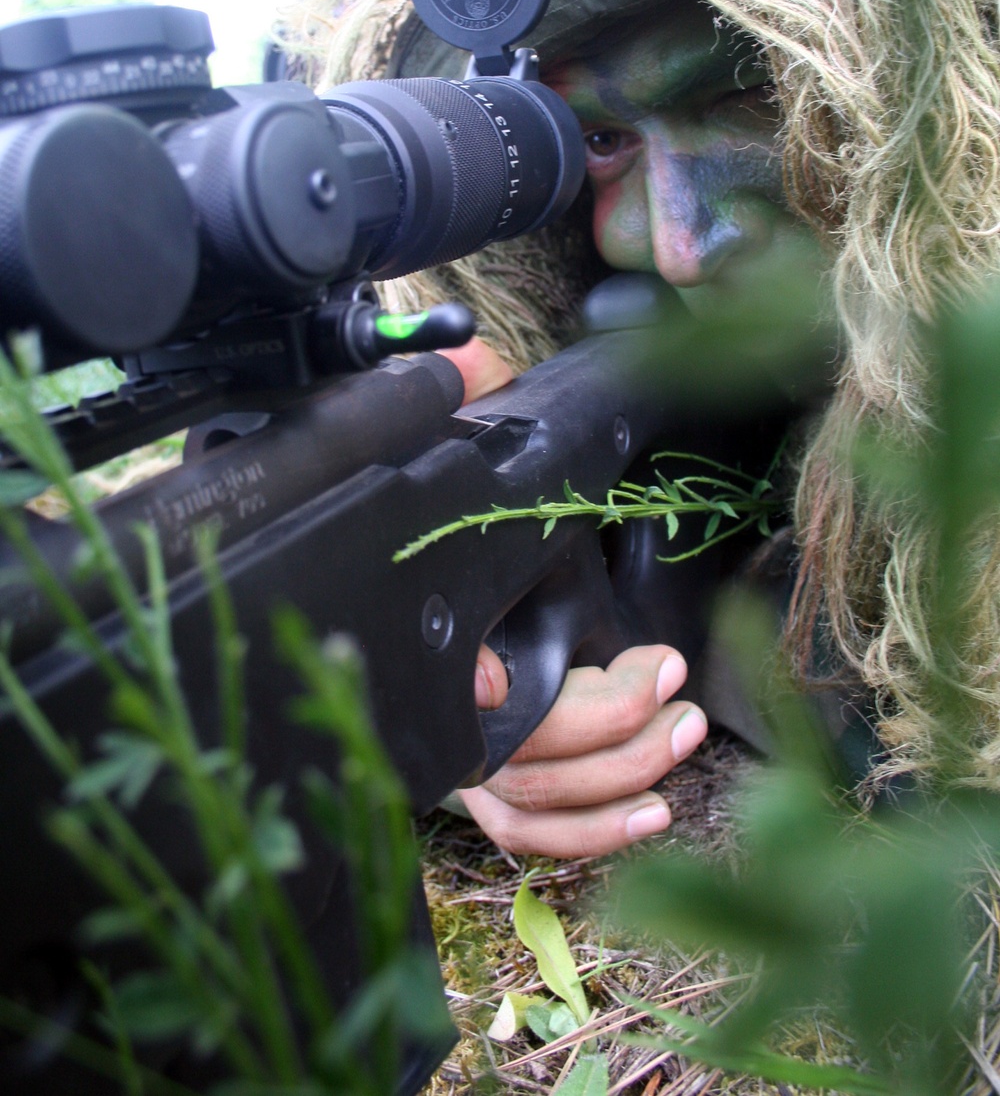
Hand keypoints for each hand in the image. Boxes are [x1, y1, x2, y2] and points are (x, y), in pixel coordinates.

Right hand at [439, 336, 707, 857]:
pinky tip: (657, 811)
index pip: (437, 666)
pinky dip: (595, 835)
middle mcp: (438, 704)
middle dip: (602, 722)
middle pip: (507, 753)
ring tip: (686, 727)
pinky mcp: (496, 790)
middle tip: (671, 679)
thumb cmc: (470, 518)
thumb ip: (465, 416)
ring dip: (618, 773)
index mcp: (434, 625)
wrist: (457, 574)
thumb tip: (471, 363)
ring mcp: (464, 758)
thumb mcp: (476, 465)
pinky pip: (533, 836)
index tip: (500, 681)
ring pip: (529, 802)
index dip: (468, 683)